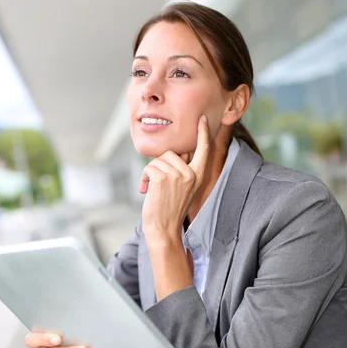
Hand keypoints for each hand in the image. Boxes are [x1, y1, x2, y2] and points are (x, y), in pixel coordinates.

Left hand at [140, 115, 209, 242]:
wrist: (163, 228)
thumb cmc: (169, 208)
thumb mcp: (182, 187)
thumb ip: (182, 170)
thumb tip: (175, 153)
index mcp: (198, 175)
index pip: (203, 149)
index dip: (202, 133)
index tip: (201, 119)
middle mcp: (191, 173)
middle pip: (170, 153)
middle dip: (159, 166)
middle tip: (157, 184)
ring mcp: (178, 175)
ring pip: (157, 160)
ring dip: (150, 173)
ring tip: (152, 190)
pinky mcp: (163, 177)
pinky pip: (148, 167)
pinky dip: (143, 178)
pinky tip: (145, 191)